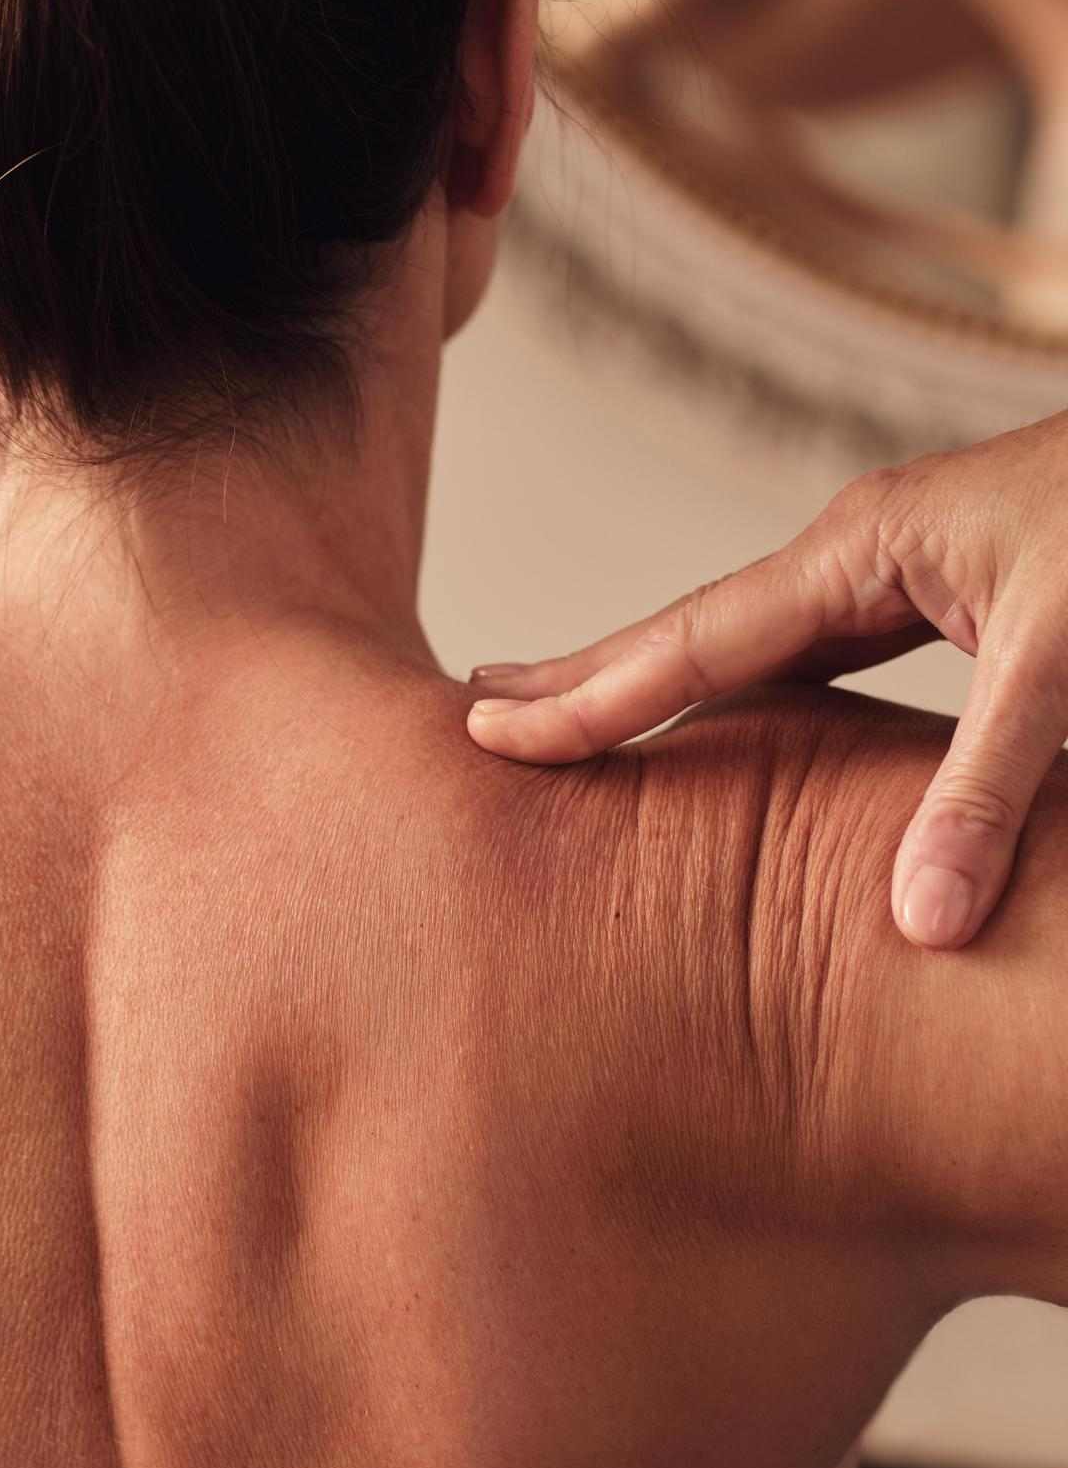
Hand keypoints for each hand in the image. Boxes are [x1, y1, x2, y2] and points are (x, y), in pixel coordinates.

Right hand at [464, 411, 1067, 951]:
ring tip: (579, 713)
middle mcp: (862, 550)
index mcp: (864, 548)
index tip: (490, 732)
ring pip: (748, 640)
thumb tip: (917, 919)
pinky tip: (729, 715)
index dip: (592, 697)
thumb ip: (989, 785)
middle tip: (479, 704)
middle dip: (585, 672)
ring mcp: (901, 566)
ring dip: (658, 678)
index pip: (695, 641)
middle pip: (690, 628)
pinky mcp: (948, 590)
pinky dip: (746, 685)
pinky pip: (813, 649)